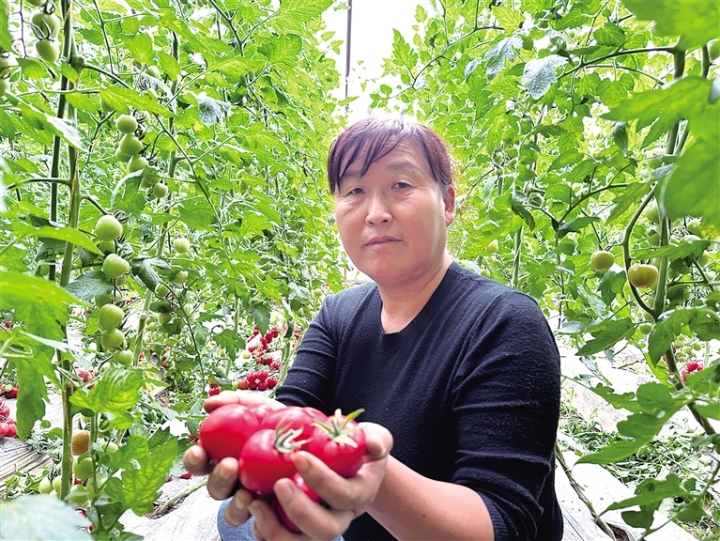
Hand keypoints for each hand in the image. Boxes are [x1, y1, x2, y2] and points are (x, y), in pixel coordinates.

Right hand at [182, 391, 284, 525]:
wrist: (319, 439)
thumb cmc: (285, 423)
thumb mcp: (264, 407)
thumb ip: (237, 402)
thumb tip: (209, 403)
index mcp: (227, 459)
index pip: (201, 464)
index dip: (194, 460)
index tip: (199, 450)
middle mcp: (237, 483)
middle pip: (216, 492)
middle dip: (218, 481)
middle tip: (230, 465)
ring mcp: (256, 501)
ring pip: (235, 515)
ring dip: (237, 506)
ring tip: (249, 494)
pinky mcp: (278, 517)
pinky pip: (264, 529)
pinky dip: (264, 523)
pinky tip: (272, 509)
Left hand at [250, 422, 392, 540]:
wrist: (348, 466)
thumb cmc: (357, 447)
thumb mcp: (372, 437)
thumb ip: (376, 439)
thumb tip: (373, 444)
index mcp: (359, 495)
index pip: (343, 494)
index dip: (321, 479)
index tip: (298, 455)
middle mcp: (340, 518)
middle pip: (324, 530)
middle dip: (300, 511)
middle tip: (278, 484)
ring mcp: (317, 528)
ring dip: (274, 529)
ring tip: (254, 502)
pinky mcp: (297, 532)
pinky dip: (262, 532)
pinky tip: (251, 509)